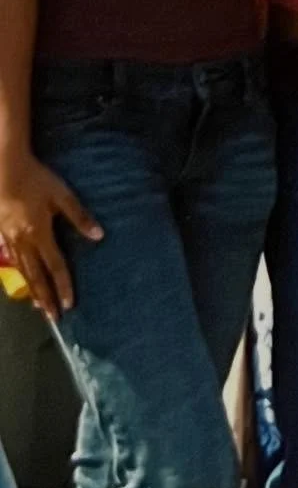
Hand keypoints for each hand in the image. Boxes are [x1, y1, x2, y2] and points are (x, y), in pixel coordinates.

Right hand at [0, 151, 101, 321]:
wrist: (5, 170)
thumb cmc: (37, 180)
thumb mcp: (62, 195)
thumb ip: (80, 216)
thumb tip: (99, 235)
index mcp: (40, 234)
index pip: (56, 266)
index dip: (63, 286)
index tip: (69, 304)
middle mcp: (23, 242)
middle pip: (36, 276)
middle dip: (46, 298)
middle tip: (53, 318)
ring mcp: (10, 239)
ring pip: (22, 271)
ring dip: (32, 290)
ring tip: (39, 306)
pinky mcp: (2, 234)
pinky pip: (13, 260)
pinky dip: (20, 274)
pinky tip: (23, 278)